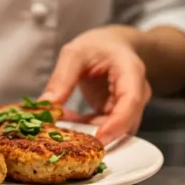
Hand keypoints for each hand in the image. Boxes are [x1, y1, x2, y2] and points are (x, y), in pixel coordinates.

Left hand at [39, 27, 151, 145]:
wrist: (112, 46)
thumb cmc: (98, 46)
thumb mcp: (75, 53)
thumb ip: (62, 79)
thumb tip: (46, 106)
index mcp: (131, 71)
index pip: (131, 101)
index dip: (116, 123)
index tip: (98, 138)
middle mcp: (137, 92)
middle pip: (126, 122)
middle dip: (98, 133)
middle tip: (67, 136)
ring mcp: (131, 107)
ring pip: (115, 130)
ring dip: (88, 131)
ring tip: (62, 121)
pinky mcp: (119, 116)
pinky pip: (105, 128)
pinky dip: (86, 128)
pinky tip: (68, 119)